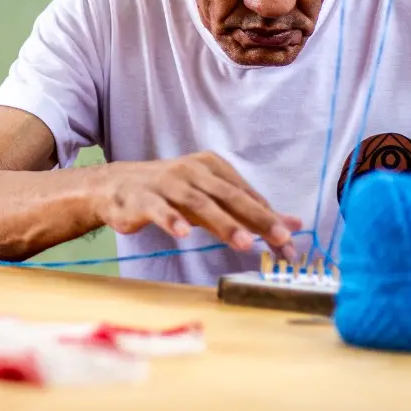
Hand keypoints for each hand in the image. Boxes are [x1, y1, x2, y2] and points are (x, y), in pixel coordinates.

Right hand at [95, 152, 303, 257]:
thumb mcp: (210, 199)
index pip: (247, 195)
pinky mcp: (142, 199)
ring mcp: (167, 183)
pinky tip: (184, 234)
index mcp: (212, 167)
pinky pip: (160, 209)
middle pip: (230, 196)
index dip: (271, 219)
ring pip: (199, 203)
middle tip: (281, 238)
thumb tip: (293, 224)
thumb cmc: (170, 193)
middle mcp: (192, 171)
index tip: (291, 243)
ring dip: (224, 223)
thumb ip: (247, 211)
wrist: (117, 186)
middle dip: (258, 218)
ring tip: (244, 243)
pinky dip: (172, 220)